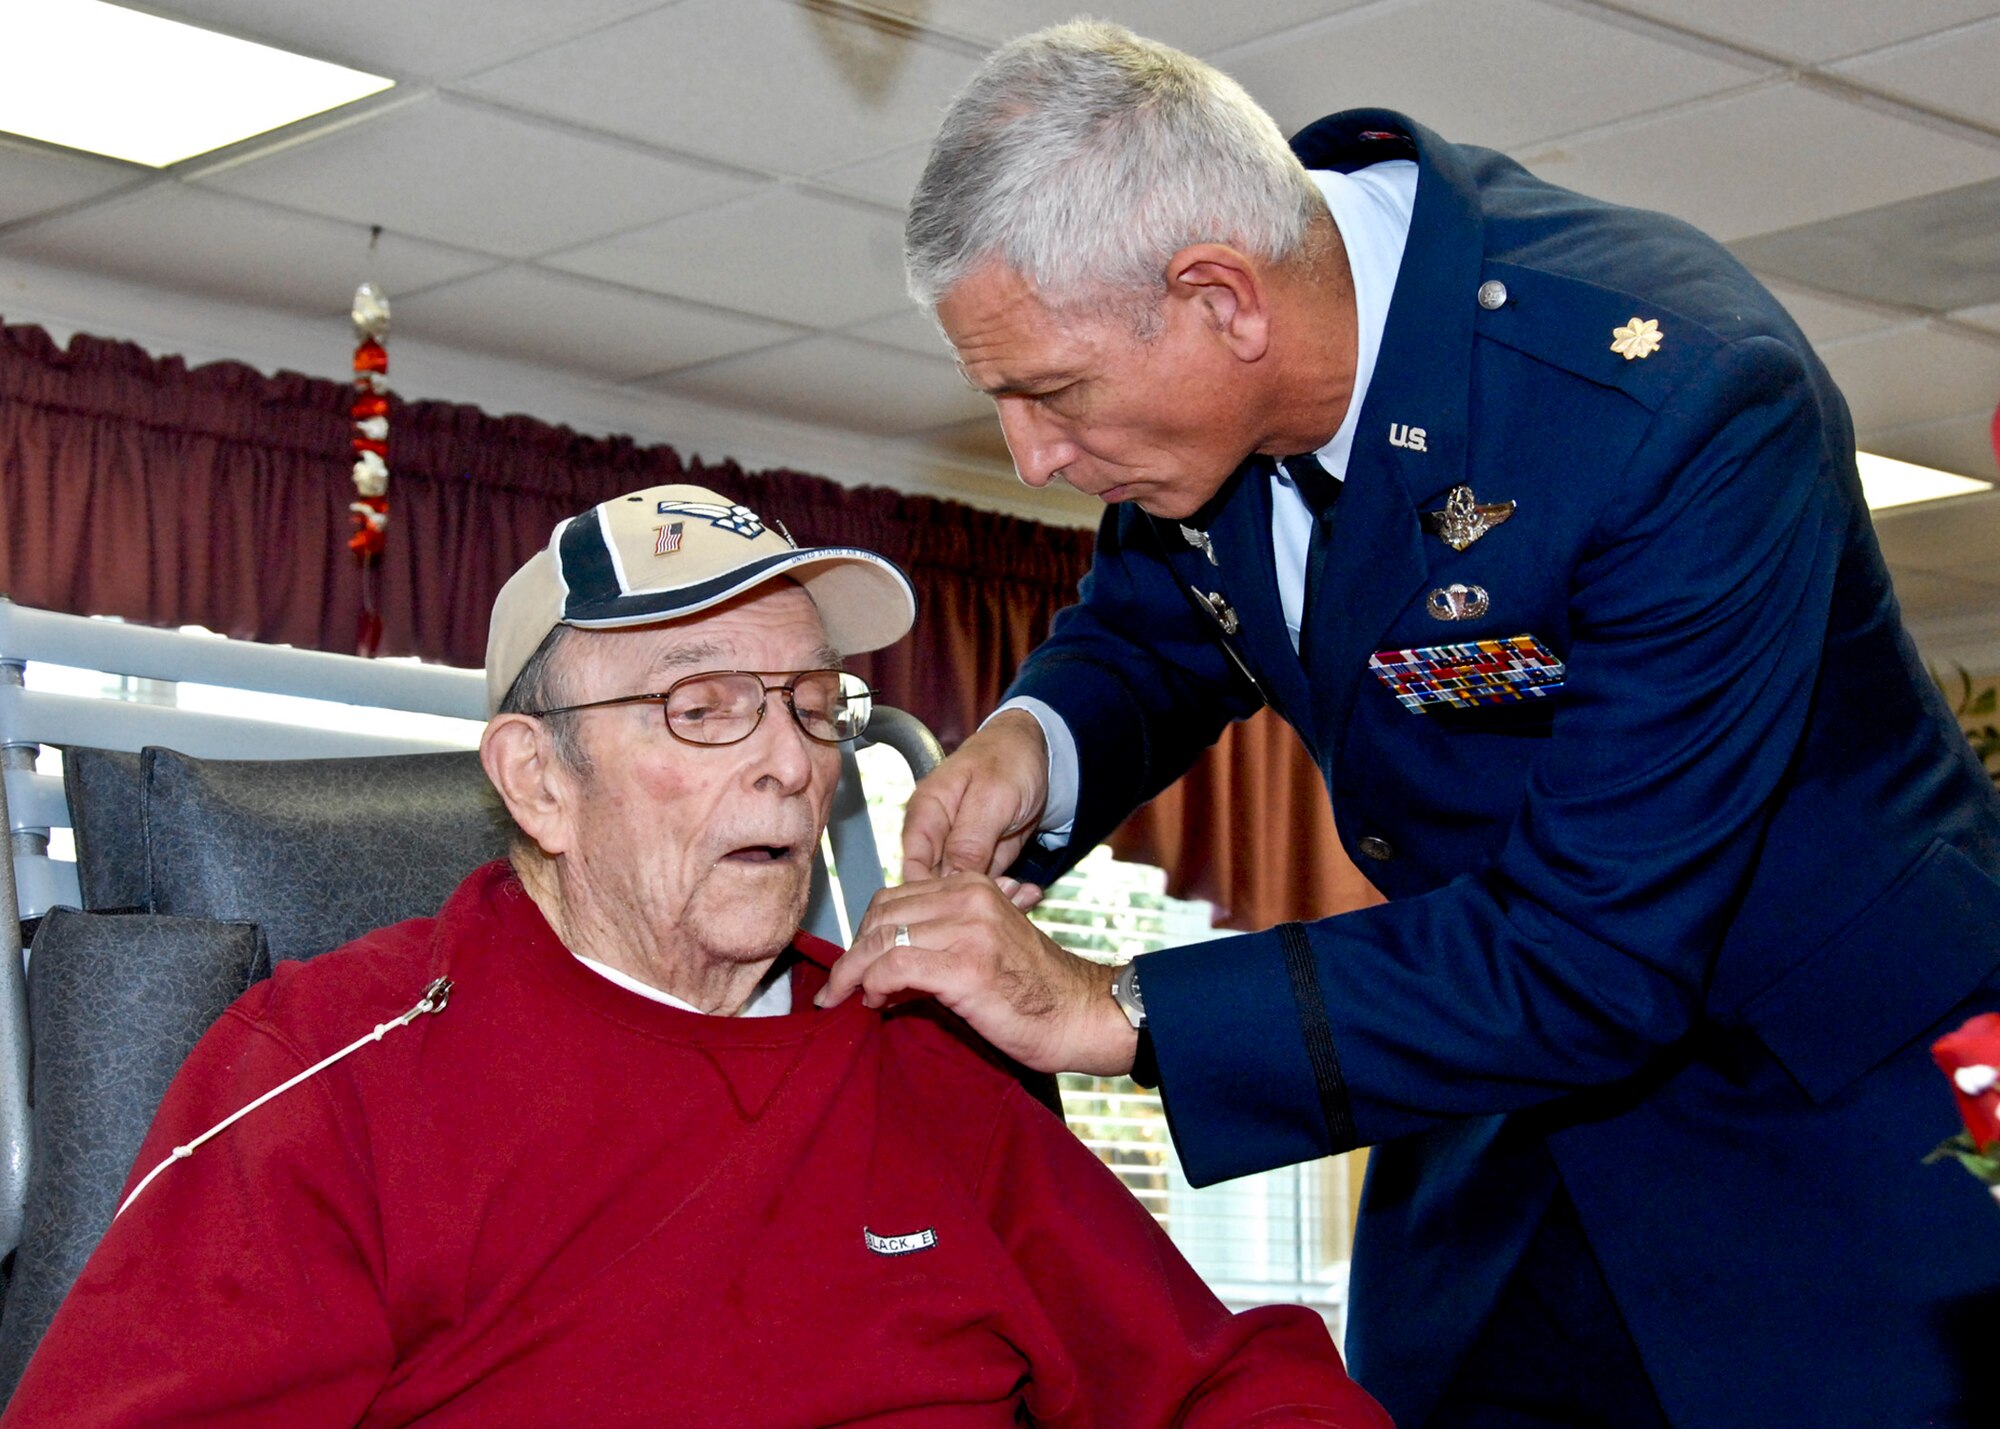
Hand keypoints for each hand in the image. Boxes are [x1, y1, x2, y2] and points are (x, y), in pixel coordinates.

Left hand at [820, 872, 1137, 1076]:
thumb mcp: (982, 948)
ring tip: (851, 999)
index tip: (855, 967)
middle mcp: (969, 898)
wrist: (1081, 1015)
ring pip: (882, 940)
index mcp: (972, 886)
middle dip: (853, 953)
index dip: (866, 934)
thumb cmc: (1033, 991)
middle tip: (844, 988)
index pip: (893, 898)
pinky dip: (875, 984)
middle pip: (881, 916)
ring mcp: (969, 930)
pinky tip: (877, 1003)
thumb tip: (881, 968)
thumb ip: (937, 943)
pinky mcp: (967, 967)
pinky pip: (896, 966)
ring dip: (854, 973)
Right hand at [900, 710, 1049, 905]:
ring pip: (963, 893)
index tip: (958, 911)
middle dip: (967, 900)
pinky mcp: (982, 861)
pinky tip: (1027, 893)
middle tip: (1003, 899)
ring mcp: (960, 851)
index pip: (911, 868)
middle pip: (936, 887)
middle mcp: (937, 836)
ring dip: (993, 900)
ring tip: (1021, 895)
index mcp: (926, 814)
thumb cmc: (1010, 760)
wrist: (1041, 753)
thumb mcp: (992, 798)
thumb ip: (968, 840)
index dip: (929, 894)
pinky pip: (988, 889)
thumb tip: (946, 881)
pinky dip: (1008, 895)